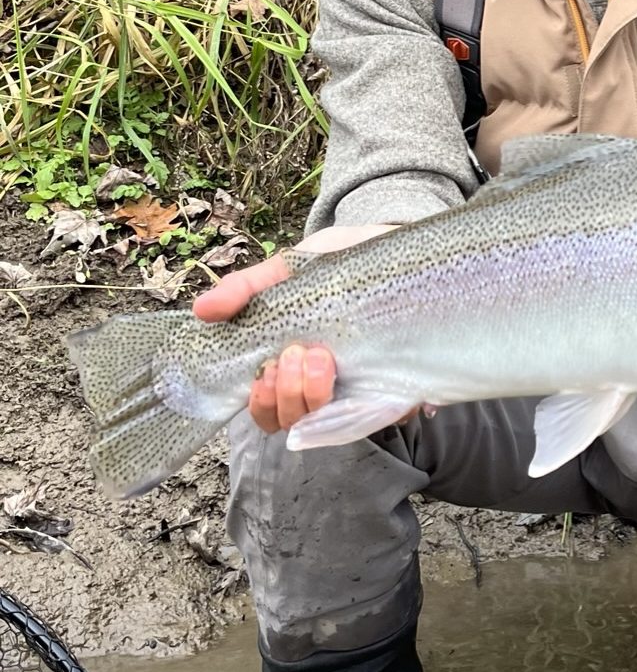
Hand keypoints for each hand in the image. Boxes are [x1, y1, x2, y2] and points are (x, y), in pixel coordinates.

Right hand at [192, 223, 395, 433]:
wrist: (392, 247)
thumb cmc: (339, 263)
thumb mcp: (288, 269)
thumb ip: (246, 289)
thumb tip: (201, 311)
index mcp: (291, 366)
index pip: (266, 411)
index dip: (262, 403)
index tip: (267, 370)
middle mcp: (323, 386)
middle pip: (292, 422)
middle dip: (289, 395)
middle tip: (299, 354)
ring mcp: (361, 389)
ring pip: (329, 424)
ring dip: (317, 396)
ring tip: (324, 356)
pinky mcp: (399, 387)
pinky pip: (385, 416)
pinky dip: (374, 401)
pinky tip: (372, 372)